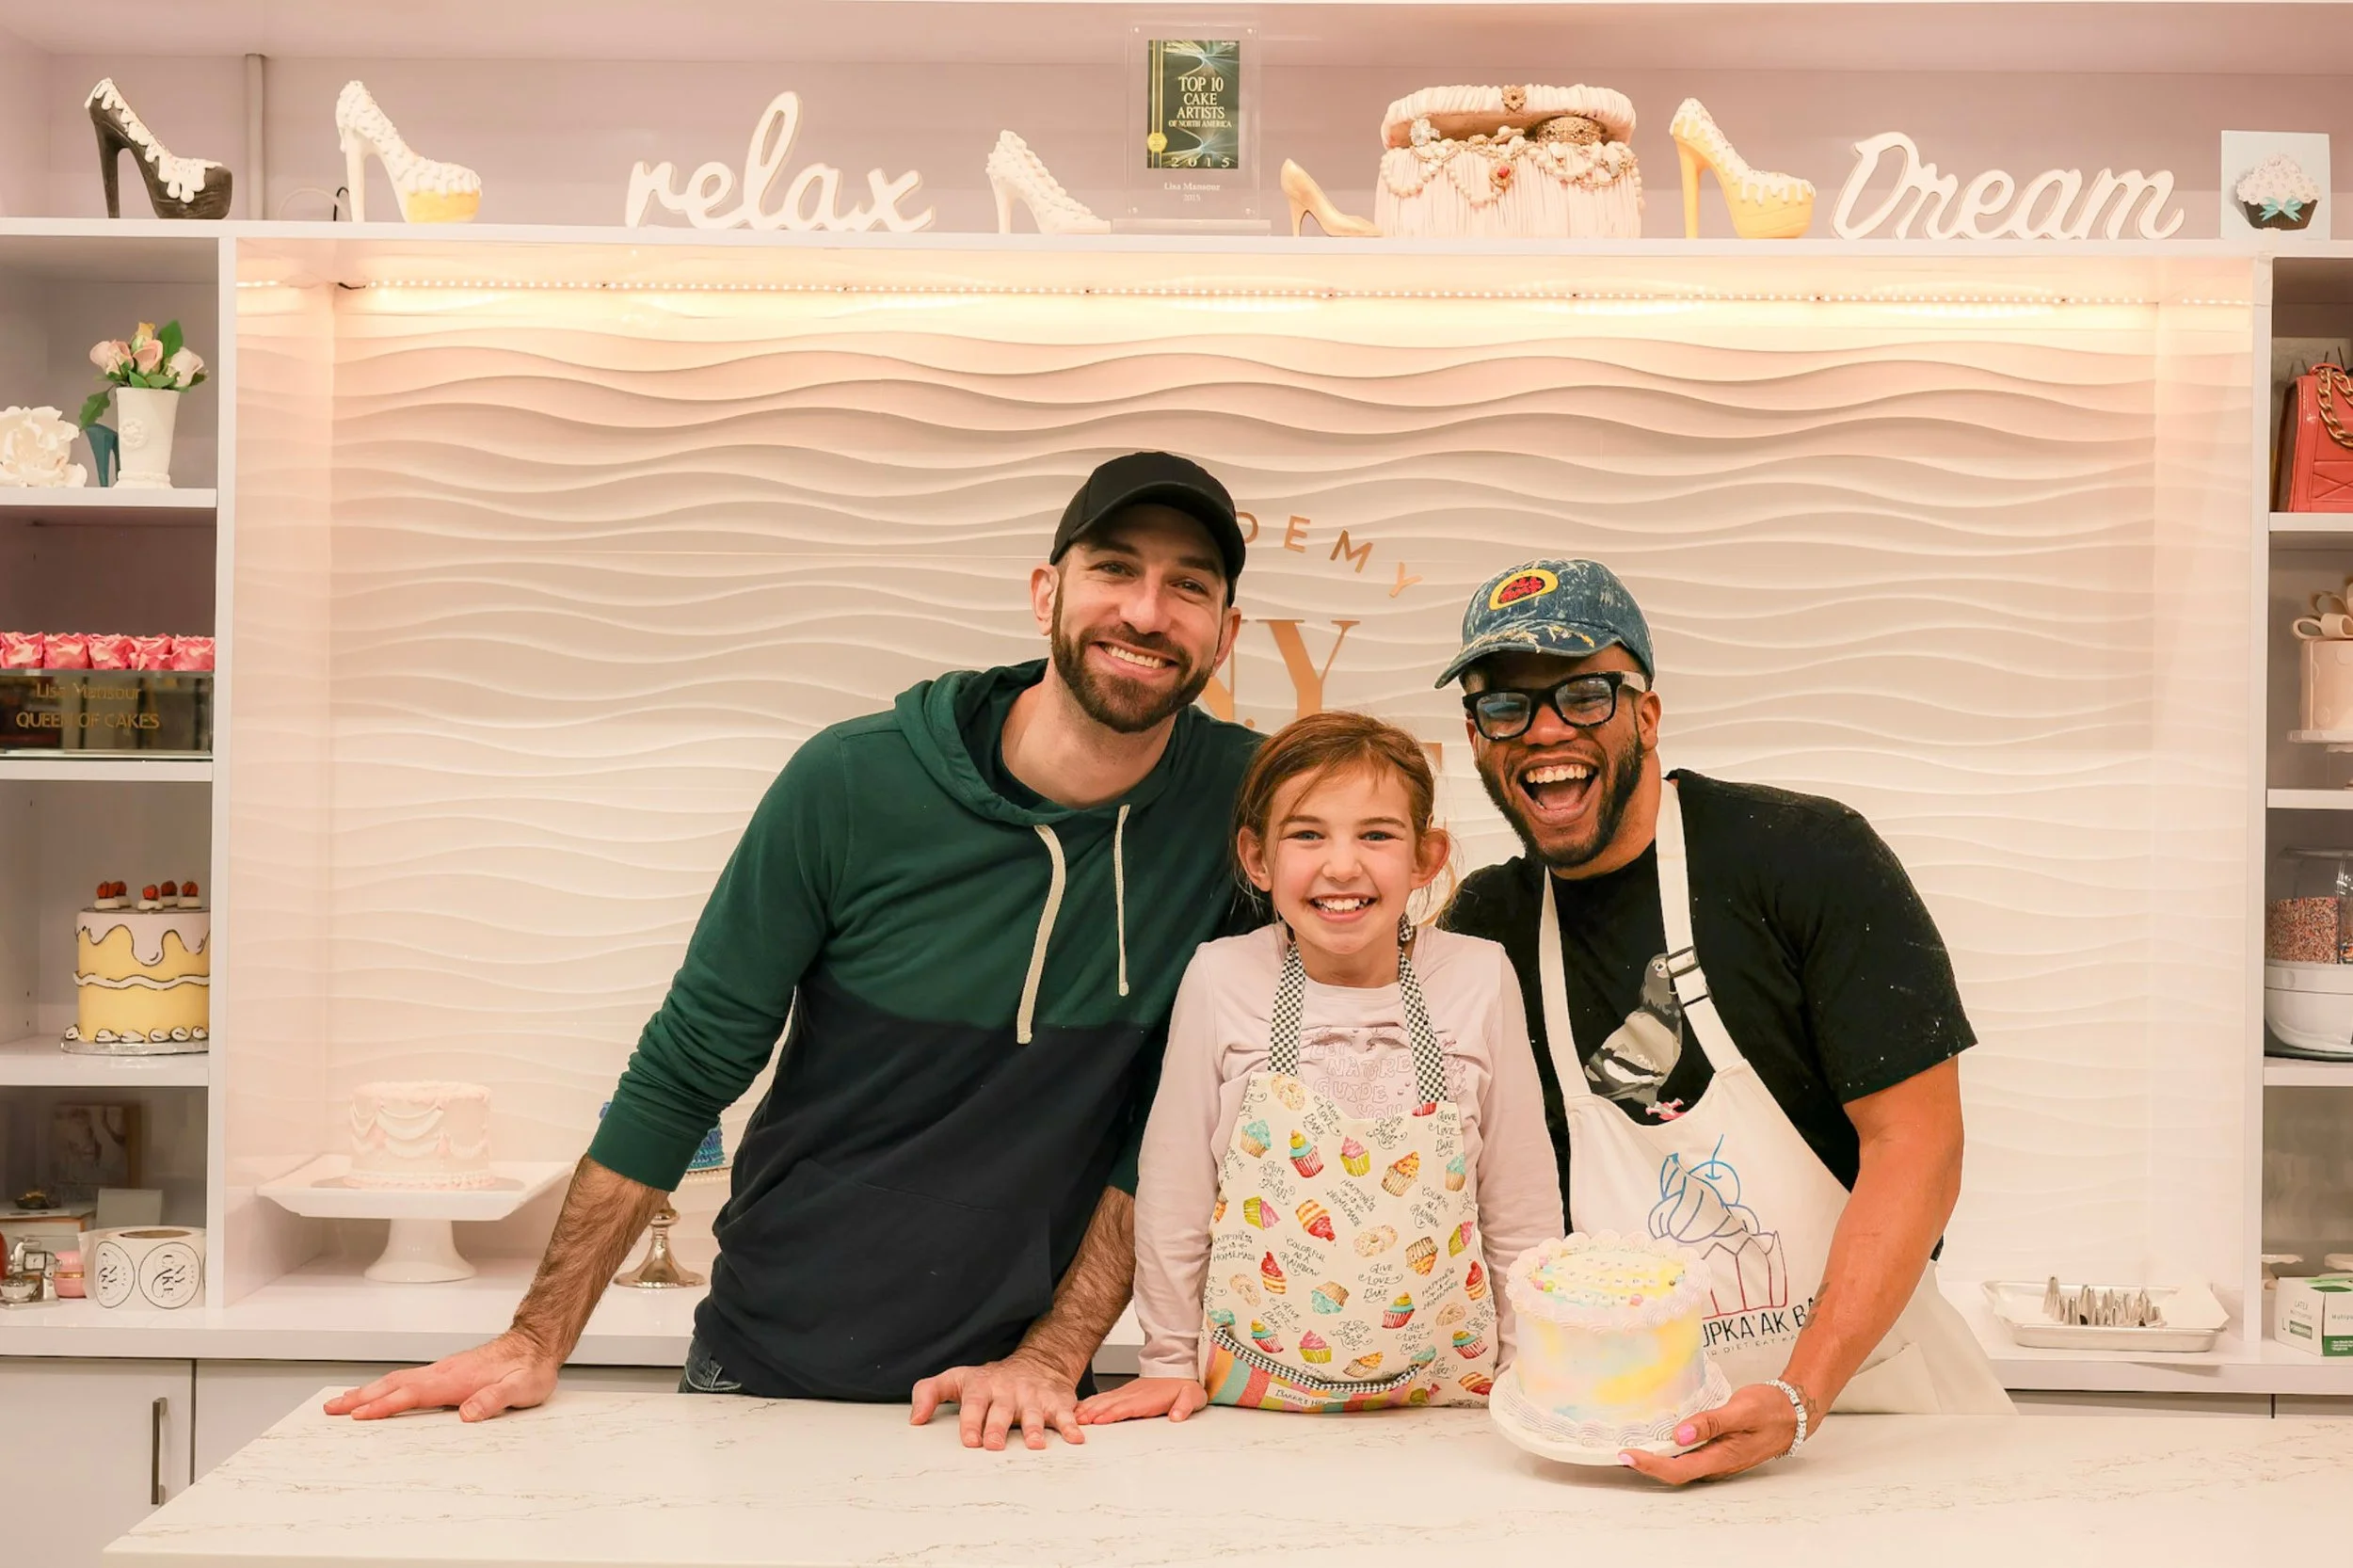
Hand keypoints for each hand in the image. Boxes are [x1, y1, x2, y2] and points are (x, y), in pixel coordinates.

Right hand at [323, 1330, 558, 1422]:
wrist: (536, 1344)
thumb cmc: (529, 1368)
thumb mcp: (521, 1388)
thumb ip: (494, 1400)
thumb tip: (468, 1414)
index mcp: (456, 1379)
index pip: (412, 1394)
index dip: (385, 1406)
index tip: (359, 1417)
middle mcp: (443, 1372)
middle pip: (393, 1384)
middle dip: (360, 1398)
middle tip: (331, 1409)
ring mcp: (442, 1370)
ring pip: (397, 1380)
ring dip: (367, 1391)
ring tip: (341, 1403)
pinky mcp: (445, 1373)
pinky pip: (407, 1380)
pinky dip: (384, 1387)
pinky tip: (378, 1394)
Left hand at [910, 1349, 1083, 1450]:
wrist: (1038, 1362)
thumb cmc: (992, 1380)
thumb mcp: (957, 1379)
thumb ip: (929, 1393)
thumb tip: (915, 1419)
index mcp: (981, 1387)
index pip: (973, 1405)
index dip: (971, 1421)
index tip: (970, 1439)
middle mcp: (1007, 1392)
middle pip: (1001, 1411)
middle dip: (997, 1427)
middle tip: (993, 1445)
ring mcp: (1032, 1396)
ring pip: (1032, 1414)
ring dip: (1033, 1429)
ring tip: (1034, 1445)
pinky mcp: (1056, 1402)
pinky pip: (1064, 1414)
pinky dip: (1071, 1426)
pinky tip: (1075, 1438)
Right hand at [1075, 1376, 1208, 1426]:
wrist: (1179, 1371)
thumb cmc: (1184, 1387)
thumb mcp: (1192, 1396)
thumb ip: (1185, 1406)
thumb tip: (1177, 1416)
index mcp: (1148, 1398)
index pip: (1127, 1407)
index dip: (1112, 1414)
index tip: (1099, 1420)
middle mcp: (1133, 1395)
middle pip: (1109, 1404)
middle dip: (1092, 1413)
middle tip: (1076, 1422)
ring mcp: (1127, 1393)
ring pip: (1103, 1401)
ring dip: (1088, 1409)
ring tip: (1074, 1418)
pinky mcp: (1124, 1394)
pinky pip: (1104, 1399)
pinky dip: (1091, 1404)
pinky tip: (1081, 1409)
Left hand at [1618, 1382, 1802, 1484]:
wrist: (1794, 1411)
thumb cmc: (1770, 1409)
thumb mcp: (1742, 1410)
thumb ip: (1711, 1423)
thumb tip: (1679, 1435)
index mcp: (1722, 1457)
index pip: (1678, 1470)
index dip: (1650, 1465)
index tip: (1626, 1455)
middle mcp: (1716, 1463)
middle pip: (1674, 1472)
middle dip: (1646, 1465)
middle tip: (1618, 1451)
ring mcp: (1717, 1457)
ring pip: (1680, 1464)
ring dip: (1655, 1458)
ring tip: (1629, 1445)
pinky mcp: (1717, 1449)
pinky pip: (1688, 1455)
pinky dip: (1669, 1449)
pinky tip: (1657, 1437)